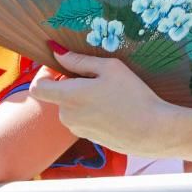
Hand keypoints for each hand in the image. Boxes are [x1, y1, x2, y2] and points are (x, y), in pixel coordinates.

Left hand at [28, 48, 174, 158]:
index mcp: (68, 97)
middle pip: (57, 95)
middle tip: (97, 77)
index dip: (44, 73)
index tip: (61, 65)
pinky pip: (82, 119)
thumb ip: (78, 60)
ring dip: (81, 97)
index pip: (38, 87)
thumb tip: (56, 52)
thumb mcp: (109, 68)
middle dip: (70, 83)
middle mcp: (67, 116)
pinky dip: (90, 110)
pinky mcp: (89, 139)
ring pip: (70, 107)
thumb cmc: (133, 95)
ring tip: (108, 93)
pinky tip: (113, 107)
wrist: (153, 131)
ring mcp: (78, 129)